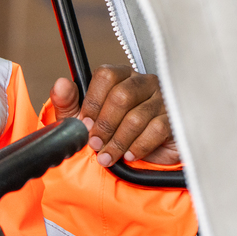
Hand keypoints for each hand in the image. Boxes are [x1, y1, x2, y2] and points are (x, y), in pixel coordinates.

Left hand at [50, 65, 177, 167]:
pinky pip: (156, 130)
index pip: (105, 76)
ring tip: (109, 156)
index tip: (85, 124)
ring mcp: (162, 99)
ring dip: (118, 141)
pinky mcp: (175, 119)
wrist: (144, 159)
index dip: (92, 102)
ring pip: (136, 116)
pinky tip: (131, 155)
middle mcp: (143, 82)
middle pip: (121, 96)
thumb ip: (68, 103)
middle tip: (95, 144)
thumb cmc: (112, 133)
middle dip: (104, 125)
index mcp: (121, 76)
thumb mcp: (83, 120)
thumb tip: (61, 84)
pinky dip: (139, 146)